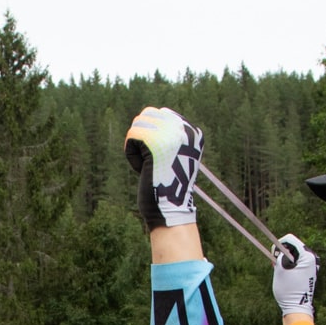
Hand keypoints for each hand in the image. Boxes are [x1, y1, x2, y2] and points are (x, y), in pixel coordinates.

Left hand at [124, 106, 203, 230]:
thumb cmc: (168, 188)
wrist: (170, 211)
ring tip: (148, 166)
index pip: (162, 113)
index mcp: (194, 132)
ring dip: (136, 147)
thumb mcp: (172, 156)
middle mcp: (185, 129)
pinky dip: (131, 155)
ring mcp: (171, 134)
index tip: (159, 157)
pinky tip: (143, 169)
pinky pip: (131, 136)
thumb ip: (166, 135)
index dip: (151, 133)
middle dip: (141, 137)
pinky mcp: (156, 142)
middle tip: (151, 161)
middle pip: (147, 114)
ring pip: (138, 124)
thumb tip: (146, 115)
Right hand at [272, 232, 318, 317]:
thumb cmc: (288, 290)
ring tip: (279, 271)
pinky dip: (289, 265)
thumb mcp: (280, 269)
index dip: (278, 244)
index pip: (290, 239)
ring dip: (284, 259)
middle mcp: (312, 258)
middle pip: (293, 246)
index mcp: (307, 255)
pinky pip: (297, 261)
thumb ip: (280, 255)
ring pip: (294, 254)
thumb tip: (280, 249)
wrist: (297, 308)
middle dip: (282, 252)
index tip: (273, 256)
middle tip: (275, 264)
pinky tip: (285, 274)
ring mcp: (311, 265)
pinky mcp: (309, 271)